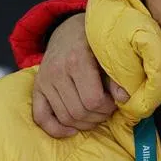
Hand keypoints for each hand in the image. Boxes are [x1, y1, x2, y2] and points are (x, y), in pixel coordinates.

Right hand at [33, 13, 129, 137]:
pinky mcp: (37, 88)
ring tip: (95, 114)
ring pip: (65, 117)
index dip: (108, 107)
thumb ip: (116, 76)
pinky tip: (72, 130)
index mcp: (76, 60)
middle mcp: (56, 72)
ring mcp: (44, 81)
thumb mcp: (108, 53)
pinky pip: (41, 117)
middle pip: (79, 112)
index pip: (93, 101)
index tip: (114, 102)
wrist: (69, 29)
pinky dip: (56, 129)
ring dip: (84, 123)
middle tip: (107, 109)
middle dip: (98, 116)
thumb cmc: (93, 42)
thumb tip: (124, 99)